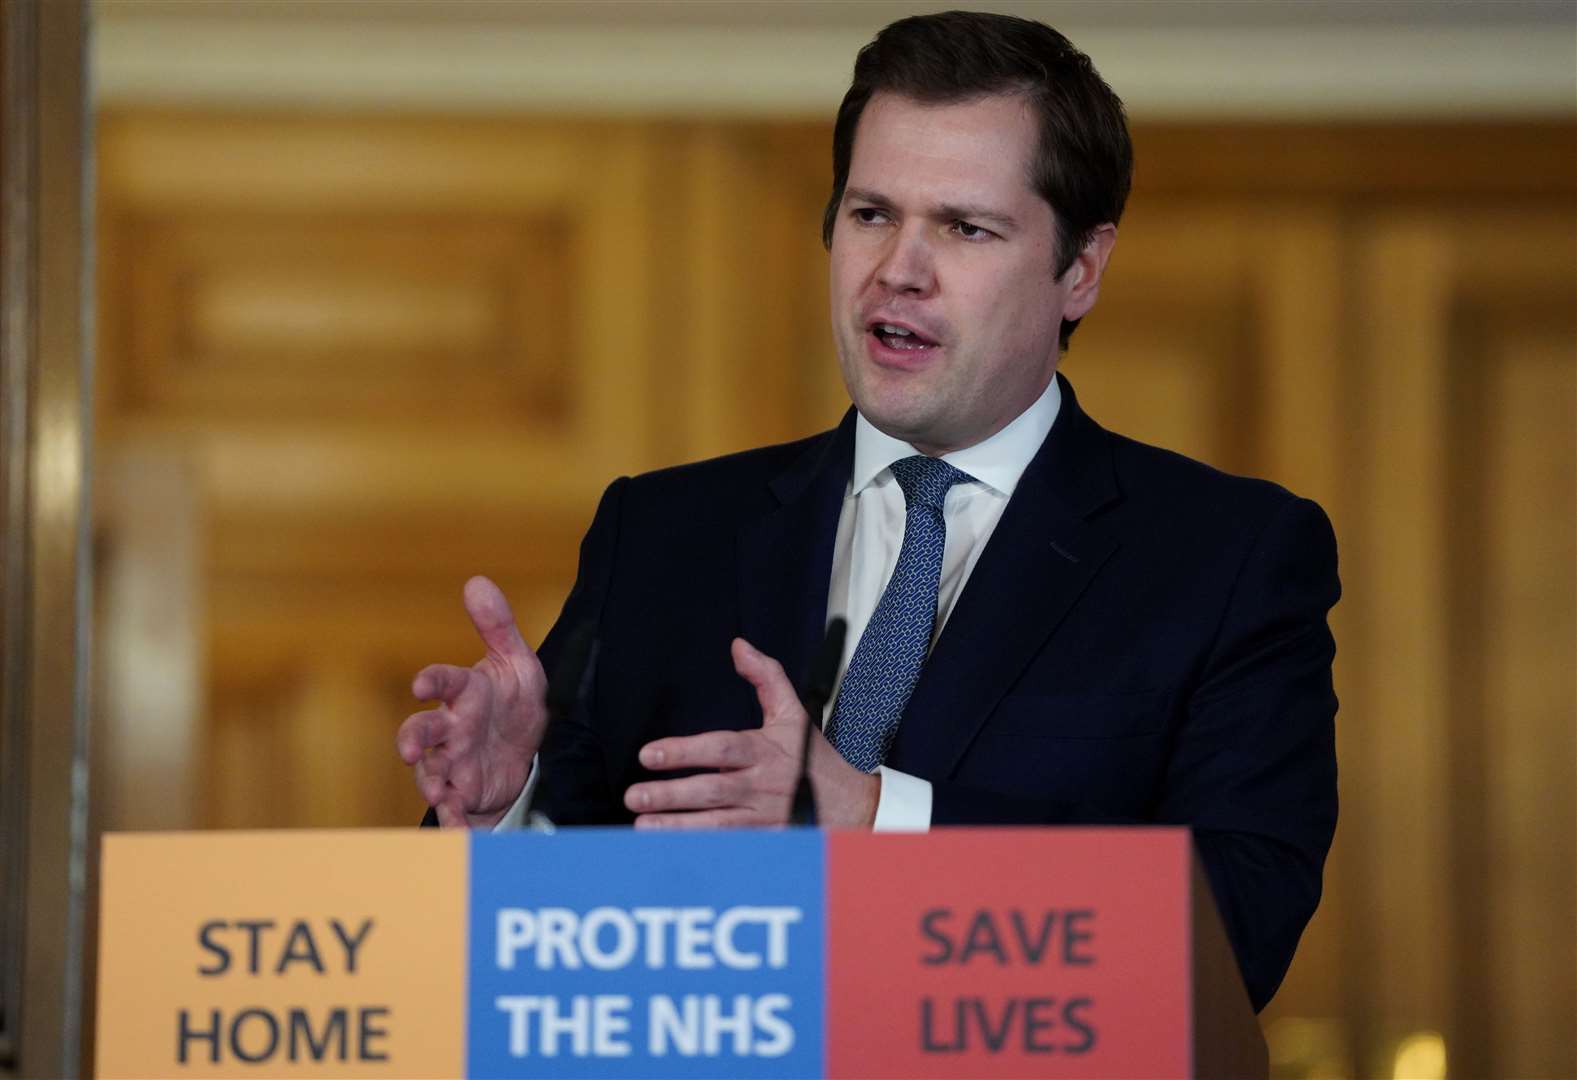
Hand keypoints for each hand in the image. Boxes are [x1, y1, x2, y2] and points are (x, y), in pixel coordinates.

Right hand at [396, 576, 547, 827]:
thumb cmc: (513, 701)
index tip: (422, 685)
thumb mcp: (516, 663)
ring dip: (430, 784)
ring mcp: (453, 762)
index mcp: (465, 693)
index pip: (443, 682)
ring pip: (429, 773)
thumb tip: (477, 581)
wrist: (527, 751)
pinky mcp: (463, 792)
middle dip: (411, 740)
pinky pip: (452, 807)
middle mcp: (451, 728)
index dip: (431, 682)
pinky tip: (457, 824)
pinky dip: (452, 817)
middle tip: (410, 751)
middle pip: (421, 732)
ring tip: (439, 795)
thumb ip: (497, 626)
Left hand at [623, 638, 879, 828]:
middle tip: (635, 795)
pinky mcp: (764, 841)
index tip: (649, 755)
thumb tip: (739, 648)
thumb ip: (766, 677)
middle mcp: (760, 786)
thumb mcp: (793, 713)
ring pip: (714, 824)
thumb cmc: (815, 760)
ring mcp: (761, 818)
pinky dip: (699, 849)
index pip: (719, 749)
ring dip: (677, 826)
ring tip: (643, 825)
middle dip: (670, 794)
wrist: (850, 806)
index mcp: (763, 751)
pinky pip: (727, 847)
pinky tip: (670, 848)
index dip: (683, 752)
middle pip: (711, 791)